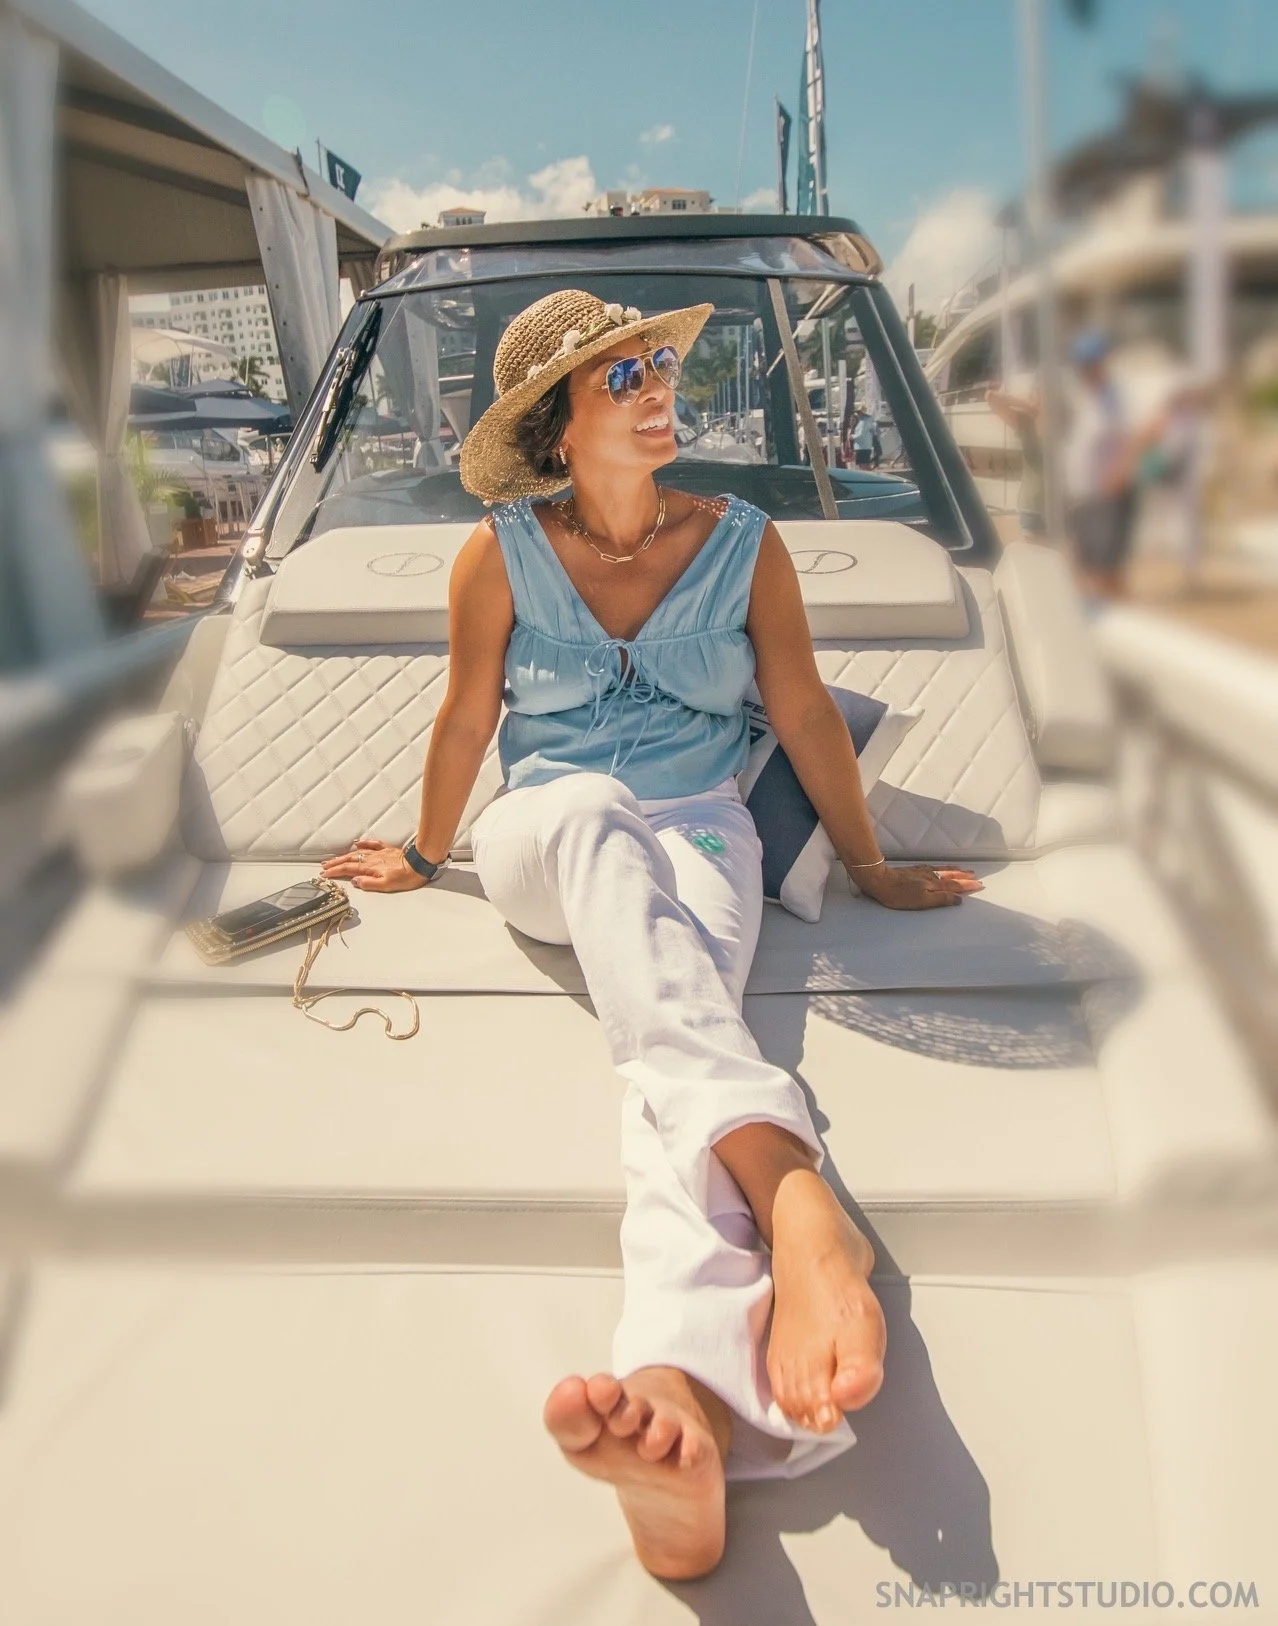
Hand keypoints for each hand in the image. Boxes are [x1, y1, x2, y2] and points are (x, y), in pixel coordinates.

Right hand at [320, 837, 427, 892]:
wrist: (420, 864)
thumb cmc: (406, 877)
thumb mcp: (386, 886)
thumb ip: (369, 884)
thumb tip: (354, 881)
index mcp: (370, 868)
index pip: (348, 870)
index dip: (335, 872)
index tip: (325, 874)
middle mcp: (372, 859)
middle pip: (349, 860)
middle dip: (335, 863)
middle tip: (324, 866)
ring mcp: (379, 854)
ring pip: (357, 853)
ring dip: (344, 856)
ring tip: (335, 858)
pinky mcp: (387, 851)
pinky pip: (372, 845)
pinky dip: (363, 844)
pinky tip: (357, 843)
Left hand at [851, 860, 983, 909]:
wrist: (881, 881)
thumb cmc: (900, 895)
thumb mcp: (922, 902)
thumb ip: (941, 900)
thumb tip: (959, 899)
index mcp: (934, 886)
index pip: (955, 886)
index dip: (967, 886)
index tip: (979, 884)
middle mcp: (931, 877)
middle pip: (951, 876)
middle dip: (964, 877)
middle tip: (976, 876)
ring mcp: (922, 872)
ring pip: (943, 870)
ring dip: (955, 871)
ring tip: (964, 870)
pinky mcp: (914, 870)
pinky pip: (933, 867)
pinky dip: (942, 867)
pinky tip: (941, 868)